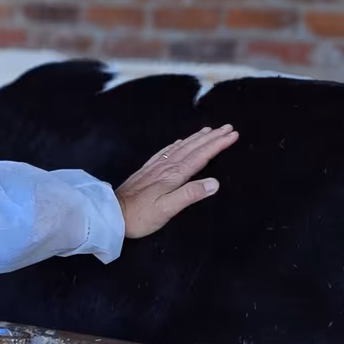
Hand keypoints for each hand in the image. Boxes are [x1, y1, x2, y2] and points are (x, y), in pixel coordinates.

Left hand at [116, 124, 238, 238]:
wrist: (110, 214)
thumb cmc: (140, 216)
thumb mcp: (168, 209)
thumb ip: (190, 194)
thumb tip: (214, 183)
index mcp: (173, 175)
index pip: (201, 156)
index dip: (217, 145)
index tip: (232, 135)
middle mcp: (165, 167)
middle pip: (192, 148)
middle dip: (211, 137)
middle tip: (227, 127)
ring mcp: (154, 168)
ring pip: (180, 148)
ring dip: (196, 138)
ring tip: (208, 130)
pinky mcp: (146, 171)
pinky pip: (165, 152)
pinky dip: (175, 145)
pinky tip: (178, 143)